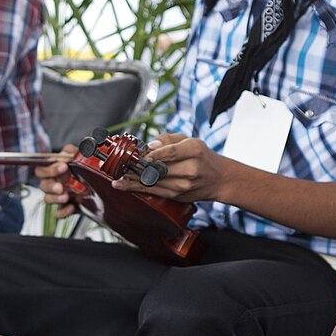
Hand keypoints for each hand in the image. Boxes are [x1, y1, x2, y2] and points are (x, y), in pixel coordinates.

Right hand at [35, 143, 78, 217]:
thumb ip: (72, 152)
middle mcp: (53, 183)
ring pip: (47, 199)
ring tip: (65, 197)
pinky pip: (59, 212)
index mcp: (53, 170)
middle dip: (50, 186)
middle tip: (60, 186)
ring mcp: (58, 196)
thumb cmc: (82, 168)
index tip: (63, 167)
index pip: (42, 169)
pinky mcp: (65, 207)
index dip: (50, 169)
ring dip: (55, 198)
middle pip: (43, 185)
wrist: (96, 185)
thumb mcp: (78, 157)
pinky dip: (63, 211)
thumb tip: (68, 152)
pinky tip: (71, 207)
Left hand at [117, 133, 234, 202]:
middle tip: (117, 164)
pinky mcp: (178, 196)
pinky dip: (136, 188)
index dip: (151, 154)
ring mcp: (184, 185)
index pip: (169, 152)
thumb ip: (168, 139)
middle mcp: (190, 169)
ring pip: (152, 182)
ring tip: (115, 177)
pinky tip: (123, 185)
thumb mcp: (190, 140)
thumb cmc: (203, 157)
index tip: (136, 154)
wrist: (220, 179)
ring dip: (131, 179)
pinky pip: (154, 191)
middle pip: (158, 168)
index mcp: (194, 150)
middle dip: (135, 167)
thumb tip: (149, 146)